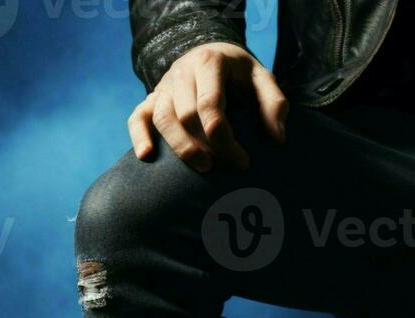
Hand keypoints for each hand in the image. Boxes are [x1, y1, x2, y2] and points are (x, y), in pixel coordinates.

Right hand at [128, 42, 288, 172]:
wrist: (211, 53)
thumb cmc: (240, 73)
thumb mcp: (263, 79)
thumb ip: (274, 104)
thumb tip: (277, 138)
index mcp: (209, 62)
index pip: (210, 105)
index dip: (225, 138)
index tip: (243, 161)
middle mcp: (182, 71)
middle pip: (185, 114)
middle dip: (206, 146)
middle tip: (225, 167)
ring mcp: (164, 85)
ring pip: (162, 118)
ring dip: (180, 147)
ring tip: (203, 166)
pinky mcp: (152, 98)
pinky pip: (137, 116)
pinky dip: (138, 136)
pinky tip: (146, 156)